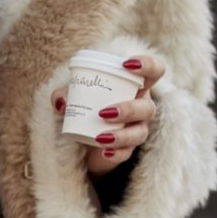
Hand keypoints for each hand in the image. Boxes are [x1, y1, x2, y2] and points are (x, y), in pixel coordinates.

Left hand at [54, 53, 163, 176]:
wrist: (81, 138)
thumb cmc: (84, 106)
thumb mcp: (73, 96)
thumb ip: (65, 93)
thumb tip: (61, 101)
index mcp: (133, 86)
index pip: (155, 71)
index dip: (148, 65)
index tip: (127, 64)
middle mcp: (141, 107)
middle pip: (148, 107)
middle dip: (129, 109)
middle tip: (104, 112)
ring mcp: (136, 129)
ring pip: (140, 132)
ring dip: (122, 134)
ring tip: (100, 137)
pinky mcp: (127, 149)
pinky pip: (127, 153)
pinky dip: (116, 153)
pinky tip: (104, 152)